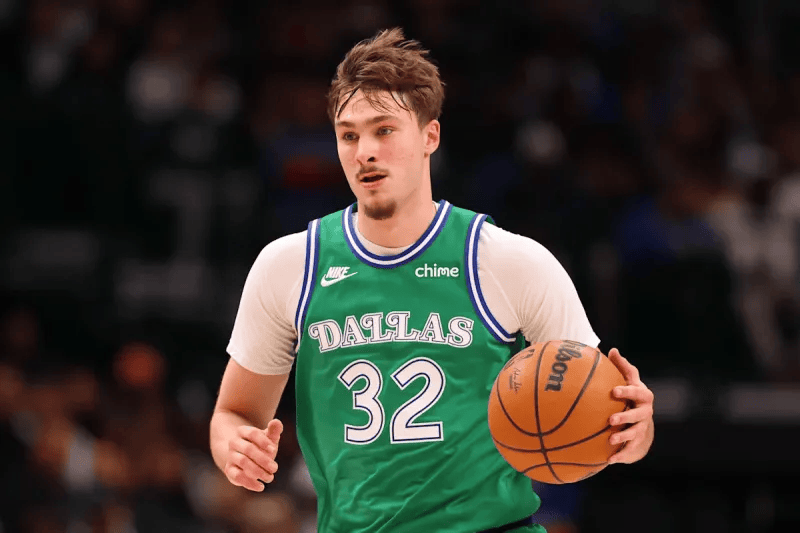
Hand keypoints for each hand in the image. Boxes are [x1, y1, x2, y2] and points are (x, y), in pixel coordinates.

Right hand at [224, 419, 282, 490]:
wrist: (245, 456)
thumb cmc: (261, 445)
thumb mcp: (268, 438)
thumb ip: (273, 431)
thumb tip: (277, 422)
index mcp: (243, 431)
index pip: (252, 433)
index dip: (263, 441)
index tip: (273, 449)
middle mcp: (234, 442)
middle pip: (248, 449)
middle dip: (263, 459)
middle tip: (275, 468)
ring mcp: (230, 456)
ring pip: (243, 462)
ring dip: (258, 471)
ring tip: (270, 477)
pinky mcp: (229, 470)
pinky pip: (236, 476)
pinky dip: (249, 483)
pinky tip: (261, 486)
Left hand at [606, 348, 653, 463]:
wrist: (641, 420)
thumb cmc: (630, 395)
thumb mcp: (628, 380)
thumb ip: (621, 366)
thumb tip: (611, 349)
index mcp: (642, 396)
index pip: (637, 391)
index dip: (627, 391)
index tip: (614, 391)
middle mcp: (645, 412)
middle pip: (638, 415)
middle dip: (626, 417)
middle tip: (611, 419)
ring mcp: (643, 428)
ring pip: (635, 433)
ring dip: (624, 437)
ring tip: (610, 439)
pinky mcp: (638, 442)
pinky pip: (631, 450)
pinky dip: (621, 455)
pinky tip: (609, 460)